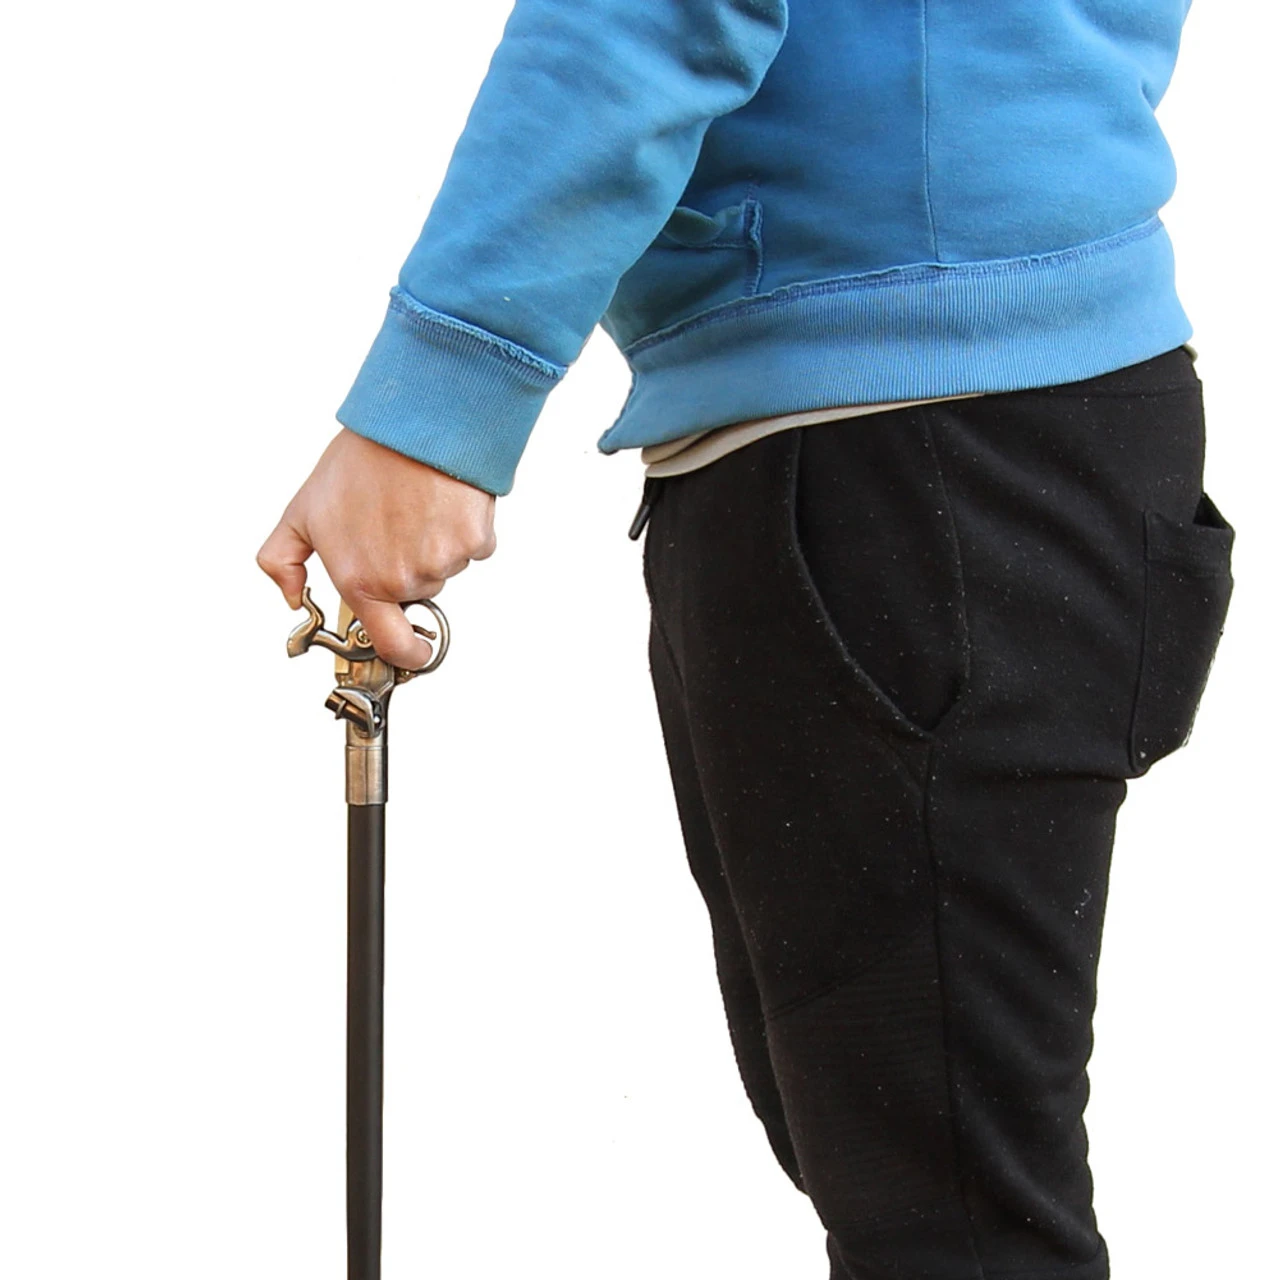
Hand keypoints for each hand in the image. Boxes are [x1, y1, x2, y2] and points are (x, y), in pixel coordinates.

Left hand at [257, 428, 496, 667]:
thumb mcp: (302, 510)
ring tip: (417, 504)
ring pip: (446, 567)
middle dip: (411, 564)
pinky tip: (443, 501)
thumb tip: (292, 597)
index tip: (413, 650)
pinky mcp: (474, 540)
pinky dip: (464, 528)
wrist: (412, 423)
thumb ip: (283, 560)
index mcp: (363, 580)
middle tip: (397, 522)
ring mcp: (442, 561)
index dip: (407, 653)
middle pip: (419, 591)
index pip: (391, 645)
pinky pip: (475, 546)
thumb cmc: (362, 461)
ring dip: (437, 542)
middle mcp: (404, 578)